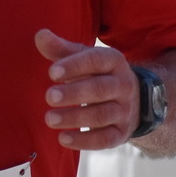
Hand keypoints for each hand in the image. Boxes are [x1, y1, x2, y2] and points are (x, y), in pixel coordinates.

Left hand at [36, 28, 139, 149]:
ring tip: (49, 119)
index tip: (52, 73)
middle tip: (49, 96)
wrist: (135, 99)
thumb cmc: (98, 74)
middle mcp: (123, 85)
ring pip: (101, 115)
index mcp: (114, 61)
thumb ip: (61, 49)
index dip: (75, 66)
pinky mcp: (121, 133)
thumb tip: (40, 35)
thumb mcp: (84, 58)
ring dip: (75, 118)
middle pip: (100, 89)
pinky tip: (63, 139)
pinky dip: (85, 141)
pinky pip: (105, 139)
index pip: (96, 60)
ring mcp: (124, 110)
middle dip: (74, 93)